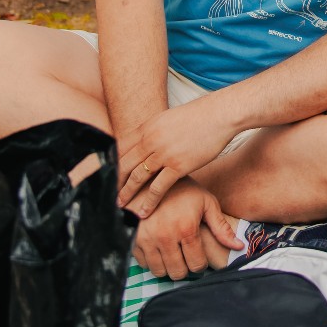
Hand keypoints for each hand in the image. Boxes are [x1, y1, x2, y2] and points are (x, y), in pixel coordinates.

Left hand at [116, 99, 236, 215]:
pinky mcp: (179, 165)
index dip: (111, 164)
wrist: (220, 115)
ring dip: (126, 193)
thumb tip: (146, 140)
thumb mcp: (168, 118)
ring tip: (121, 206)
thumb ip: (154, 130)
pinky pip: (158, 187)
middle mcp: (150, 140)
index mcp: (146, 127)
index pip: (119, 148)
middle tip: (107, 195)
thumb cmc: (199, 116)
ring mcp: (163, 154)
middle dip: (114, 182)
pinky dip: (149, 201)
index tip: (105, 177)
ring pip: (137, 177)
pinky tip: (144, 212)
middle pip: (124, 165)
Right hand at [130, 177, 243, 279]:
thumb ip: (222, 227)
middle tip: (187, 258)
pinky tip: (160, 249)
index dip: (201, 264)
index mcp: (186, 228)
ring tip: (174, 255)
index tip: (200, 258)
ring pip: (159, 271)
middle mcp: (165, 236)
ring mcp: (146, 239)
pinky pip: (143, 263)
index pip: (196, 264)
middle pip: (177, 272)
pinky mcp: (133, 239)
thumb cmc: (185, 190)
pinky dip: (152, 260)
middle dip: (185, 268)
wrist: (152, 177)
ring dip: (168, 267)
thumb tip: (240, 246)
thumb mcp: (207, 203)